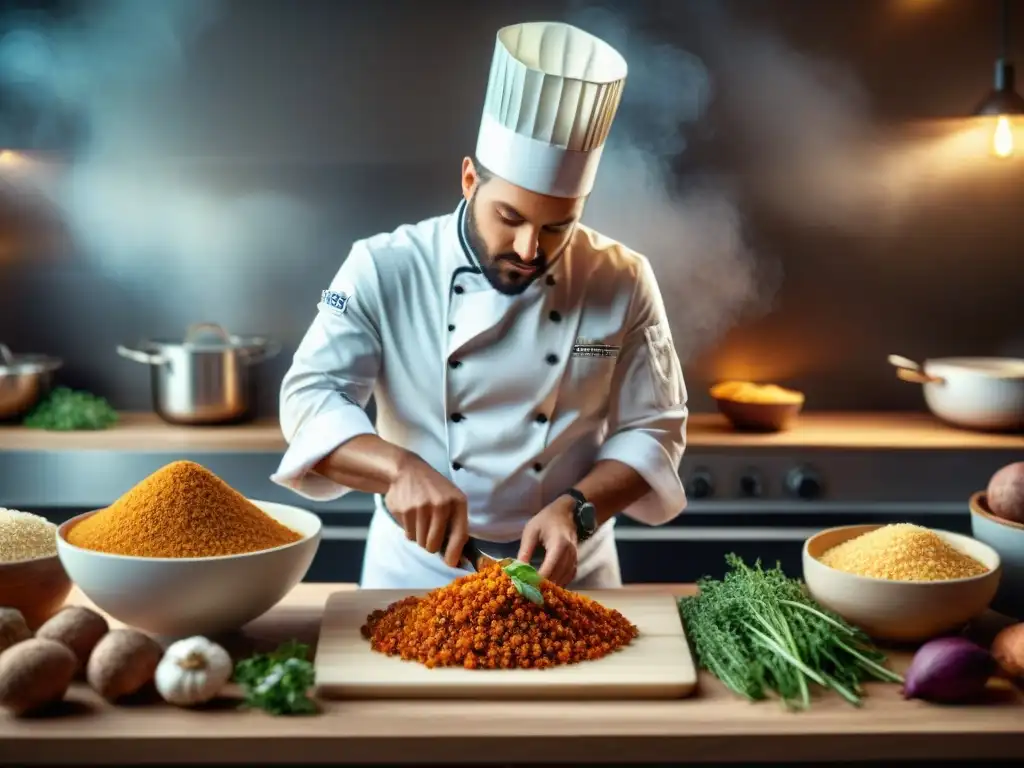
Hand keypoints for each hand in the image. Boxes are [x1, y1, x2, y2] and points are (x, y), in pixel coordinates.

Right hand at [384, 453, 468, 567]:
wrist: (407, 470)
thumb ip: (455, 522)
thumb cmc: (434, 488)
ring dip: (420, 537)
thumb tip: (456, 556)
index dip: (455, 553)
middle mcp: (441, 505)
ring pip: (420, 542)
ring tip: (420, 520)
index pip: (460, 534)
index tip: (451, 563)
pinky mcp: (405, 511)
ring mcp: (421, 508)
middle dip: (431, 545)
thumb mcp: (451, 498)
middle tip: (430, 533)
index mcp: (457, 502)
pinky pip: (409, 535)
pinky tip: (411, 515)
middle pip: (434, 544)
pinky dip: (410, 531)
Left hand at [518, 496, 577, 586]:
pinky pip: (569, 577)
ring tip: (536, 593)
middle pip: (558, 576)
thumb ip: (525, 551)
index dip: (538, 581)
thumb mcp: (531, 532)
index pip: (549, 568)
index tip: (525, 588)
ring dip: (551, 588)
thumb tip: (518, 570)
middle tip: (528, 594)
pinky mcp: (576, 561)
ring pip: (564, 579)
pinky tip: (549, 587)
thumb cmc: (545, 519)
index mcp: (559, 544)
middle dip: (543, 587)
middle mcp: (570, 553)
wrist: (565, 512)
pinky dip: (560, 583)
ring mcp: (575, 558)